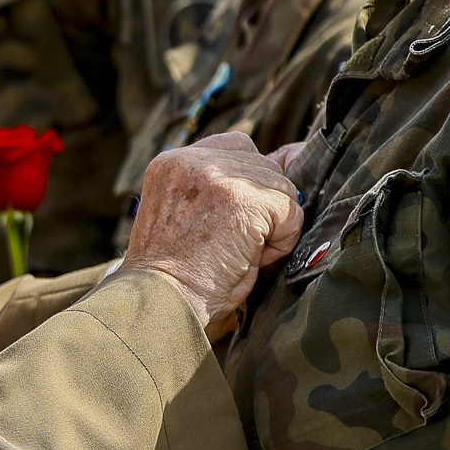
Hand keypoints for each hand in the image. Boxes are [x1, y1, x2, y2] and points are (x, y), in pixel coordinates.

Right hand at [120, 133, 301, 330]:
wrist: (160, 302)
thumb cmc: (177, 275)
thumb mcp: (190, 216)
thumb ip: (223, 190)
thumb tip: (285, 164)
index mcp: (171, 163)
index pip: (235, 147)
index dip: (249, 182)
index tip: (239, 218)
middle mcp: (190, 160)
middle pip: (262, 163)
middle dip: (263, 204)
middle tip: (239, 244)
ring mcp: (217, 175)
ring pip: (280, 185)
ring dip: (273, 222)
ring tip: (243, 252)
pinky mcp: (241, 199)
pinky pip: (290, 209)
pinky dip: (283, 238)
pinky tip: (255, 258)